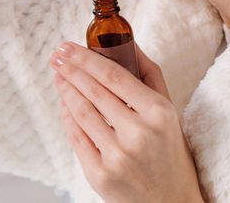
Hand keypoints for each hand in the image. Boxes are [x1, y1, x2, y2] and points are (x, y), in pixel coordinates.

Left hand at [49, 41, 203, 202]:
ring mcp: (117, 156)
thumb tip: (129, 42)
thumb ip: (150, 75)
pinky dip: (67, 117)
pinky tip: (64, 103)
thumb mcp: (169, 110)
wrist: (171, 201)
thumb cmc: (170, 151)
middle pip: (94, 91)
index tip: (70, 46)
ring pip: (82, 113)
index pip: (114, 75)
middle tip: (57, 54)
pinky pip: (76, 138)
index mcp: (158, 112)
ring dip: (66, 90)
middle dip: (71, 69)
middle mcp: (138, 133)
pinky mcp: (100, 175)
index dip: (87, 58)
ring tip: (58, 75)